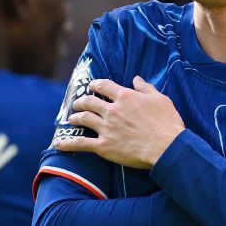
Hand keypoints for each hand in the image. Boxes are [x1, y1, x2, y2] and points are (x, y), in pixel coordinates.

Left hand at [55, 76, 185, 168]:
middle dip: (82, 101)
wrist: (166, 147)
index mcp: (125, 97)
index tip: (92, 86)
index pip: (104, 86)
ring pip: (83, 119)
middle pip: (89, 102)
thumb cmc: (166, 123)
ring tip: (72, 118)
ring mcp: (106, 128)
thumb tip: (136, 78)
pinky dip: (68, 143)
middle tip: (78, 103)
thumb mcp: (160, 99)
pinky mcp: (104, 146)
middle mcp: (112, 110)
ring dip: (75, 117)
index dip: (95, 84)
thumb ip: (146, 88)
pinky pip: (81, 143)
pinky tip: (59, 144)